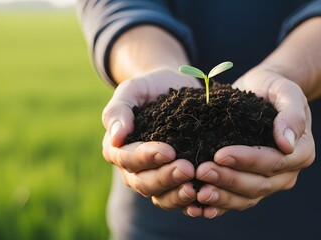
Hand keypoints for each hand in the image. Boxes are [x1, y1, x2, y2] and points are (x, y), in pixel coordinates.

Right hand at [102, 68, 200, 209]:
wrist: (171, 89)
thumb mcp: (132, 90)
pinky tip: (205, 201)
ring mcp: (154, 179)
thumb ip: (119, 110)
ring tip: (197, 188)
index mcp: (118, 149)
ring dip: (178, 195)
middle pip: (144, 183)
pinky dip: (190, 204)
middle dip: (166, 178)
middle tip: (188, 169)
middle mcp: (133, 169)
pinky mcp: (174, 183)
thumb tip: (115, 137)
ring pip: (161, 197)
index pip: (128, 159)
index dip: (147, 158)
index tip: (169, 151)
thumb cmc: (148, 88)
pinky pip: (178, 200)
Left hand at [185, 66, 314, 217]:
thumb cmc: (273, 88)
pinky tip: (198, 207)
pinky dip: (218, 206)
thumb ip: (292, 115)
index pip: (273, 162)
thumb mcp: (286, 91)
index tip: (220, 154)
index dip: (247, 161)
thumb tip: (287, 144)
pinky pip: (236, 201)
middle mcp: (287, 173)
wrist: (261, 92)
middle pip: (259, 184)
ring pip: (247, 198)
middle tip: (202, 171)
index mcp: (301, 152)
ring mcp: (269, 183)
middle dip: (229, 180)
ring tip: (198, 191)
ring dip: (222, 196)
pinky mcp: (250, 186)